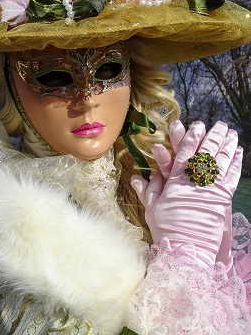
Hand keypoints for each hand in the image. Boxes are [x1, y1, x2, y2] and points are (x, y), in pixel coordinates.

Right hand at [131, 121, 242, 267]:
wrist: (186, 251)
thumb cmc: (166, 230)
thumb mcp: (152, 209)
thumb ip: (147, 190)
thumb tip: (136, 176)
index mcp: (176, 181)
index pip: (185, 153)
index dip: (191, 137)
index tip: (196, 125)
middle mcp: (195, 181)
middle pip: (206, 152)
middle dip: (213, 136)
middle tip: (219, 124)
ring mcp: (211, 189)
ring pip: (221, 161)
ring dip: (227, 145)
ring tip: (231, 132)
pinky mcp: (223, 199)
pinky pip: (231, 176)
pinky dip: (235, 163)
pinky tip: (238, 152)